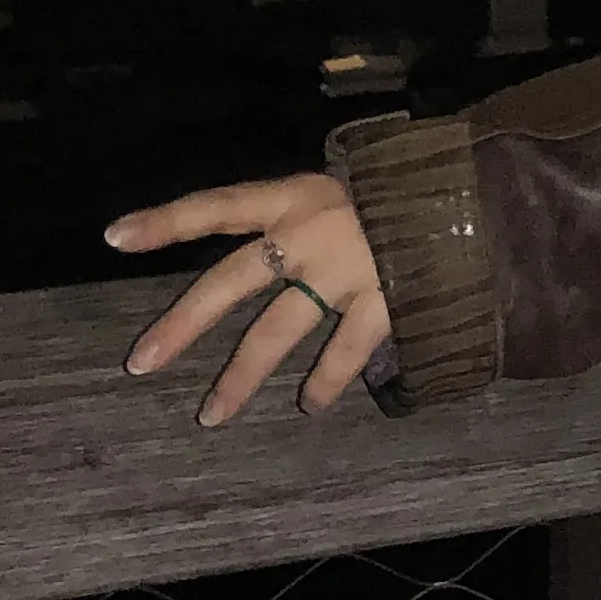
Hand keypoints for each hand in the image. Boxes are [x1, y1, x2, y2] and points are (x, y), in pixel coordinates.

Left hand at [112, 174, 391, 423]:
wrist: (487, 198)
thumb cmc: (415, 188)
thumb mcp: (355, 185)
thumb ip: (314, 216)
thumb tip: (282, 250)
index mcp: (299, 196)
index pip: (220, 205)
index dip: (168, 219)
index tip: (114, 236)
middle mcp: (311, 234)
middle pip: (231, 281)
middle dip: (184, 324)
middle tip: (139, 363)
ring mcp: (346, 272)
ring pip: (277, 333)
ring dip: (242, 377)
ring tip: (213, 414)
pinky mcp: (384, 303)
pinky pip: (343, 353)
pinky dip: (326, 382)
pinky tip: (309, 404)